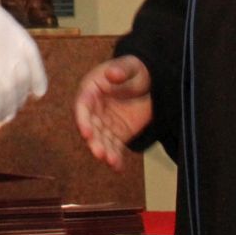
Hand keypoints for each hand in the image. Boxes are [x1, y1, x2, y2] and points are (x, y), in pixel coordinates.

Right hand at [0, 0, 46, 121]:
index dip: (37, 74)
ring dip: (9, 107)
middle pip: (21, 75)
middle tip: (15, 106)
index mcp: (4, 23)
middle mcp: (6, 41)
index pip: (30, 52)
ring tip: (4, 117)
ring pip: (11, 90)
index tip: (38, 91)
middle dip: (20, 95)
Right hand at [73, 55, 152, 169]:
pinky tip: (118, 167)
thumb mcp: (131, 66)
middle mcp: (94, 109)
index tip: (86, 132)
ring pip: (101, 140)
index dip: (83, 120)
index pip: (82, 106)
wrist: (152, 83)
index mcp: (91, 90)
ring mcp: (105, 123)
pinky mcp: (118, 134)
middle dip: (93, 141)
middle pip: (90, 127)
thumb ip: (120, 69)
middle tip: (99, 153)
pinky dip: (116, 158)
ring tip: (111, 161)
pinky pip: (115, 147)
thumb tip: (111, 73)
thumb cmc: (136, 71)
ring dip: (104, 151)